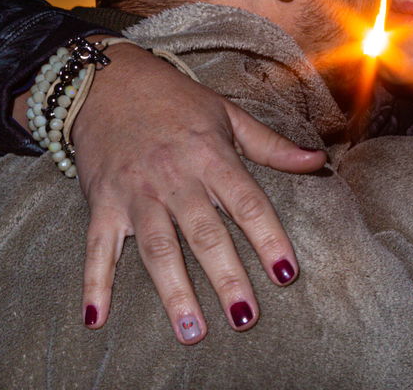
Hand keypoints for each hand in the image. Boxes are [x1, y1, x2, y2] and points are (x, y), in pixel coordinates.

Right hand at [64, 42, 325, 342]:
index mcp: (211, 156)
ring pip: (157, 249)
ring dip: (174, 292)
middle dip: (226, 278)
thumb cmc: (174, 100)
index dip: (268, 238)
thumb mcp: (227, 114)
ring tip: (192, 331)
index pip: (247, 203)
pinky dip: (94, 284)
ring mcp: (136, 194)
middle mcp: (175, 178)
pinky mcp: (102, 204)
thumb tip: (318, 161)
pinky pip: (97, 249)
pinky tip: (95, 319)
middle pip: (204, 234)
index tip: (286, 273)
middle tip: (245, 317)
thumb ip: (271, 145)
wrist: (107, 82)